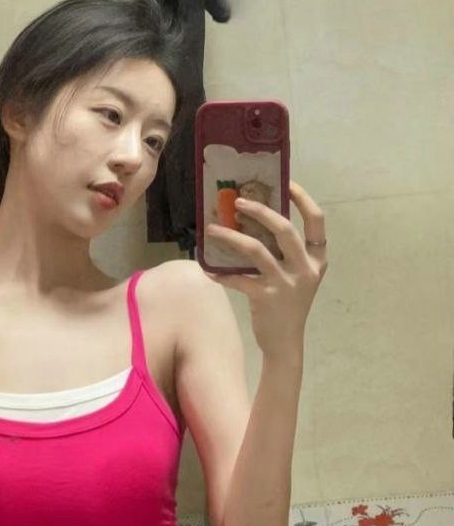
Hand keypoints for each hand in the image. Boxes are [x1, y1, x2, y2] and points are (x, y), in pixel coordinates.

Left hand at [205, 180, 327, 356]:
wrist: (285, 342)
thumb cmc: (287, 304)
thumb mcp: (297, 276)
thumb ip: (286, 252)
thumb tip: (255, 220)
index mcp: (317, 259)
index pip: (317, 221)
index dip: (303, 199)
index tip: (286, 183)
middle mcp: (305, 269)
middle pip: (284, 229)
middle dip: (260, 211)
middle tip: (237, 201)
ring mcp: (286, 284)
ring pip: (256, 250)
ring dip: (231, 236)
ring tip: (212, 229)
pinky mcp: (265, 298)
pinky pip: (238, 278)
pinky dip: (220, 272)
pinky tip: (207, 268)